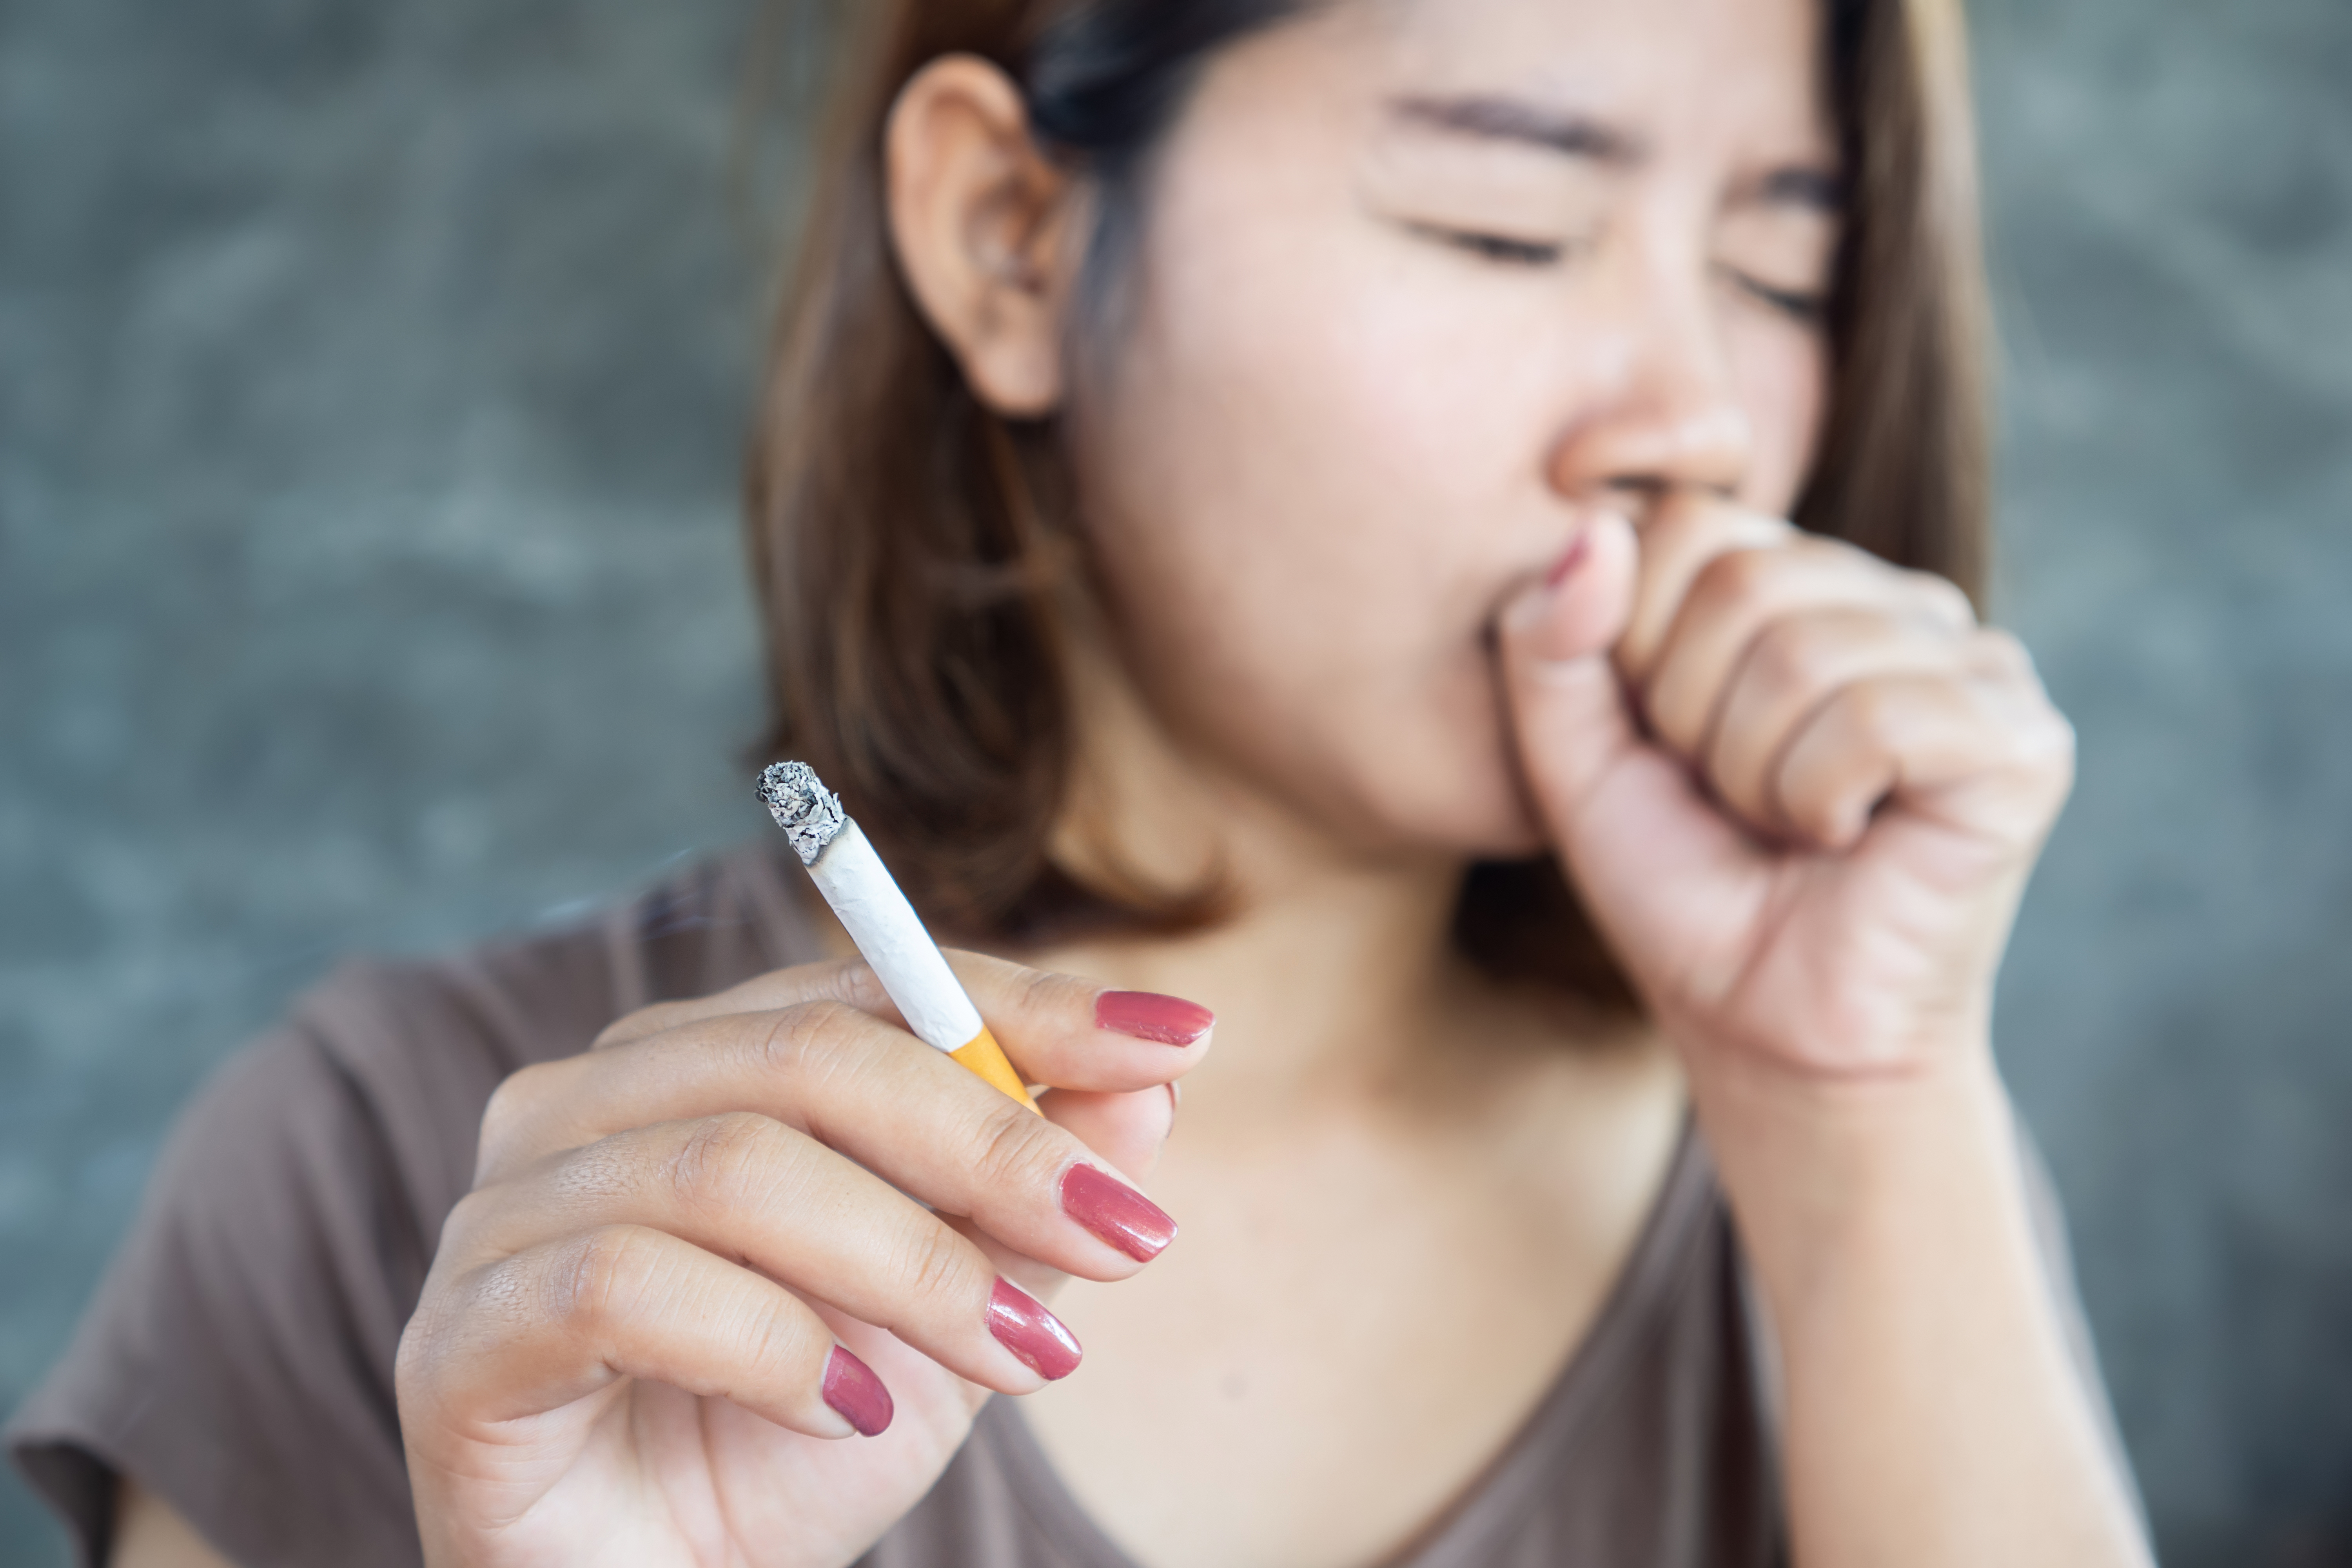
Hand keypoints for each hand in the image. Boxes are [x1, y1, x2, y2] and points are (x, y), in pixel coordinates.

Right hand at [394, 955, 1206, 1567]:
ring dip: (909, 1264)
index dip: (1031, 1007)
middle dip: (992, 1145)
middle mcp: (583, 1100)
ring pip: (729, 1167)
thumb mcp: (957, 1307)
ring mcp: (502, 1212)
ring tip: (1019, 1354)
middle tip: (1125, 1238)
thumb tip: (1151, 1077)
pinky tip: (851, 1412)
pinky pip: (623, 1286)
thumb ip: (1033, 1188)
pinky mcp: (458, 1337)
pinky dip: (770, 1344)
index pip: (871, 984)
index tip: (1180, 1044)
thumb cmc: (799, 1439)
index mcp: (697, 1058)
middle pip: (806, 1057)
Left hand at [1498, 496, 2073, 1079]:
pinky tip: (1845, 841)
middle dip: (1693, 719)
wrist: (1764, 1029)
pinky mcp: (2021, 740)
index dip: (1636, 647)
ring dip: (1753, 774)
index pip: (1684, 522)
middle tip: (1732, 802)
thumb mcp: (1573, 760)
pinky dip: (1819, 799)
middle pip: (1739, 580)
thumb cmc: (1680, 889)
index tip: (1667, 744)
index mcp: (1800, 581)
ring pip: (1803, 653)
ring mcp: (1976, 661)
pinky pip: (1874, 718)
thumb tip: (1590, 525)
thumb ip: (1550, 642)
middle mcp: (1897, 599)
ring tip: (1788, 827)